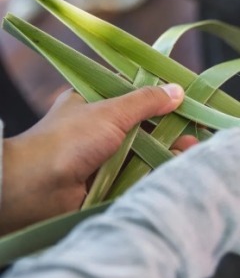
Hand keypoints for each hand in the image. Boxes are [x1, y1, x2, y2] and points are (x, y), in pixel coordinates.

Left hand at [0, 84, 196, 234]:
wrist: (36, 187)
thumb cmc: (69, 140)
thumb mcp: (109, 112)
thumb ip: (144, 102)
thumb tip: (175, 90)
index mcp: (93, 100)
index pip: (131, 93)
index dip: (156, 96)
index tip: (181, 102)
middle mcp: (97, 125)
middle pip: (139, 123)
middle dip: (166, 127)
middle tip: (191, 131)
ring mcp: (101, 151)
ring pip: (139, 147)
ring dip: (164, 148)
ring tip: (190, 148)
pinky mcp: (104, 175)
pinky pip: (133, 168)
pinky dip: (152, 166)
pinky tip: (172, 165)